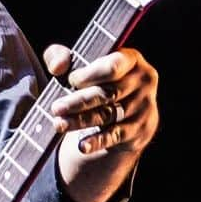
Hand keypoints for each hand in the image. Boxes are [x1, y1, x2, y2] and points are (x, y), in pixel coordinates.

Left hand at [44, 44, 158, 158]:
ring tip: (60, 125)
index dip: (91, 74)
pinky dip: (97, 141)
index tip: (70, 80)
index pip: (113, 66)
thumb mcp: (78, 62)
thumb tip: (57, 67)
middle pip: (108, 93)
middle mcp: (143, 83)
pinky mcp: (140, 130)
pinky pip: (115, 136)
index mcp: (131, 60)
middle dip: (80, 101)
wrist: (123, 110)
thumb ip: (61, 56)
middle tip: (56, 108)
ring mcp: (144, 108)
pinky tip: (82, 146)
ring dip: (81, 122)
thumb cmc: (95, 79)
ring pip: (108, 115)